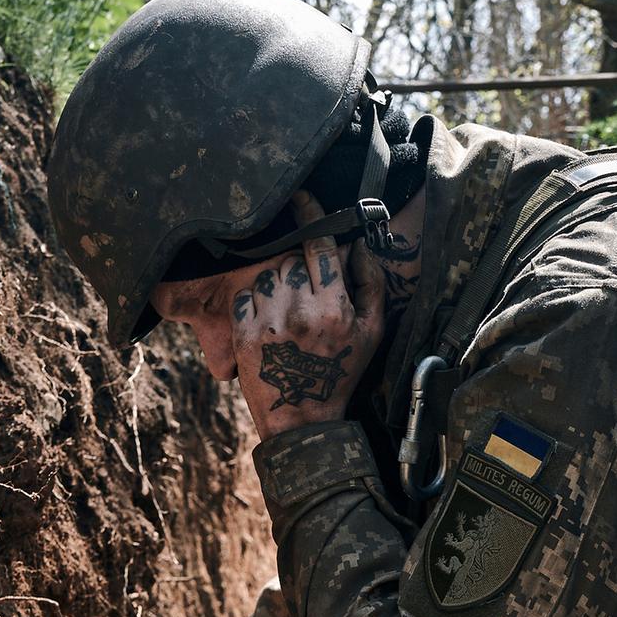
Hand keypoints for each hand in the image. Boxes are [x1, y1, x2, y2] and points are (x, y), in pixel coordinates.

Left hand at [230, 192, 387, 438]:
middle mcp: (300, 310)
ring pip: (266, 274)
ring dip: (275, 283)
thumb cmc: (341, 374)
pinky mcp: (243, 333)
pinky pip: (243, 294)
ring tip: (286, 309)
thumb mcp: (372, 332)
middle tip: (304, 293)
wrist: (302, 420)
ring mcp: (268, 321)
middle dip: (297, 267)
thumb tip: (358, 246)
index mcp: (334, 307)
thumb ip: (371, 285)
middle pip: (291, 259)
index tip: (301, 197)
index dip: (310, 215)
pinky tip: (267, 318)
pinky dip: (253, 299)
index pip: (318, 245)